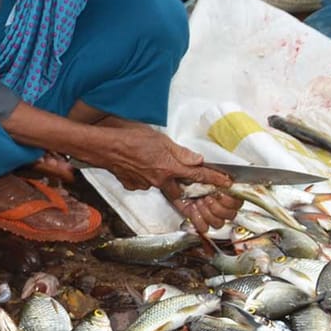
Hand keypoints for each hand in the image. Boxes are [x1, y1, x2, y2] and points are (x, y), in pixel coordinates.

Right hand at [86, 126, 236, 233]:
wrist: (104, 146)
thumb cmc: (130, 138)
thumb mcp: (161, 139)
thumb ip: (180, 152)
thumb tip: (196, 160)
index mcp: (169, 168)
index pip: (198, 175)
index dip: (214, 179)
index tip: (226, 183)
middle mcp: (159, 180)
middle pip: (178, 192)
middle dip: (184, 190)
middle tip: (186, 184)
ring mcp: (144, 184)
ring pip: (159, 185)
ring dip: (161, 179)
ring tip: (152, 163)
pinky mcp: (131, 184)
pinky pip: (143, 183)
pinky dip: (144, 177)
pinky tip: (139, 165)